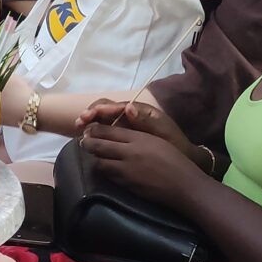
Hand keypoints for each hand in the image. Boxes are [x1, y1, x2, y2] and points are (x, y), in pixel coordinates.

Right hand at [77, 98, 191, 150]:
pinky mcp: (122, 135)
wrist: (182, 156)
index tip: (90, 115)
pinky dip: (95, 131)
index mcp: (139, 110)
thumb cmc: (173, 143)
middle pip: (106, 109)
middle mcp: (129, 114)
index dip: (101, 109)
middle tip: (80, 122)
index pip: (116, 105)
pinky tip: (86, 137)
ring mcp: (125, 125)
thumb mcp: (163, 131)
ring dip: (90, 121)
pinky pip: (105, 130)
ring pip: (103, 119)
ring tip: (79, 128)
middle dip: (91, 113)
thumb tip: (127, 108)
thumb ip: (145, 120)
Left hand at [81, 120, 211, 204]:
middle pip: (100, 145)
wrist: (183, 184)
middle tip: (83, 142)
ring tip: (93, 155)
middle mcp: (130, 152)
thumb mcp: (157, 141)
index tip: (89, 129)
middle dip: (88, 143)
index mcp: (139, 138)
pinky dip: (105, 170)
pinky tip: (105, 168)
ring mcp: (127, 170)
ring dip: (95, 158)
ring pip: (101, 162)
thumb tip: (119, 135)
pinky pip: (109, 176)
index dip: (96, 130)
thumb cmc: (175, 160)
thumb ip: (137, 137)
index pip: (110, 131)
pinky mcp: (127, 184)